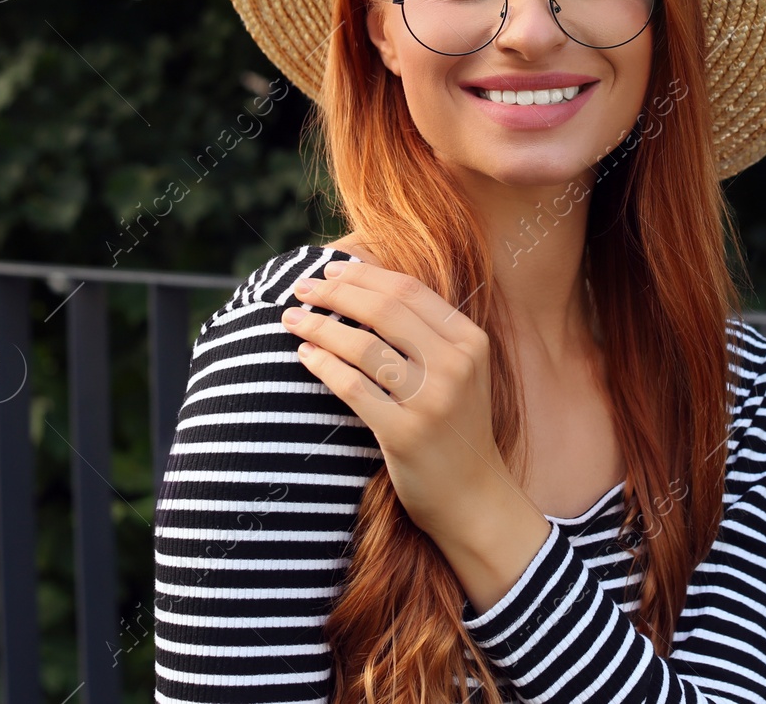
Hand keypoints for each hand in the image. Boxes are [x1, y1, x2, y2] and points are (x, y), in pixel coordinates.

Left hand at [283, 261, 507, 539]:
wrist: (473, 496)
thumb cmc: (455, 426)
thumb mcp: (460, 371)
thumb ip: (427, 332)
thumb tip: (366, 284)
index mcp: (470, 341)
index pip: (409, 291)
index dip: (364, 275)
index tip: (330, 270)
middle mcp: (455, 366)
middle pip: (384, 310)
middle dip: (335, 293)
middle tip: (301, 287)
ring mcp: (431, 400)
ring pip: (363, 347)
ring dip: (320, 327)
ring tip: (292, 319)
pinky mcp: (404, 433)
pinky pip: (352, 387)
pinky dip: (323, 365)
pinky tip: (305, 354)